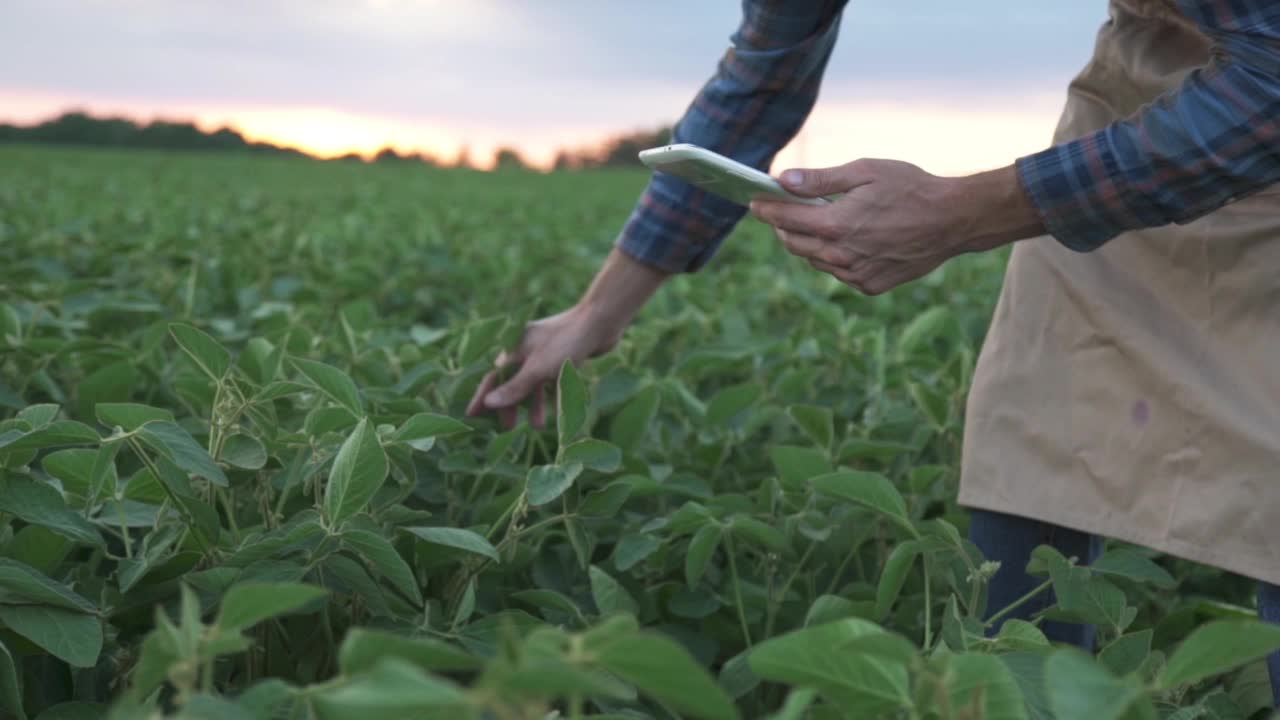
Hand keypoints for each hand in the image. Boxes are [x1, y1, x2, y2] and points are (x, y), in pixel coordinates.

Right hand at [465, 305, 622, 429]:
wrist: (600, 322)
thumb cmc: (566, 342)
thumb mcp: (538, 369)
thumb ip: (515, 388)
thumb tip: (488, 403)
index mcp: (514, 348)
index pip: (493, 377)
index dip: (483, 396)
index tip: (472, 415)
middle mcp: (526, 350)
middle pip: (512, 382)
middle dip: (510, 405)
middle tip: (508, 428)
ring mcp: (544, 353)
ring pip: (534, 383)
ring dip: (534, 404)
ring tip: (538, 426)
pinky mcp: (562, 357)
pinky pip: (552, 381)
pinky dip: (553, 396)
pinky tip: (557, 412)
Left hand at [749, 159, 1042, 294]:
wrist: (953, 220)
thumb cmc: (910, 187)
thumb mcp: (865, 171)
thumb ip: (820, 180)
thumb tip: (782, 180)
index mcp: (837, 224)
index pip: (784, 219)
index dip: (765, 209)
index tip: (754, 200)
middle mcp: (842, 255)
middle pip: (794, 243)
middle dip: (782, 226)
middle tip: (780, 211)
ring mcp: (856, 274)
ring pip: (815, 259)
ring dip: (808, 242)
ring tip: (814, 223)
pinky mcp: (870, 286)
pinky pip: (838, 272)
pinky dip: (833, 257)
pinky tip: (845, 240)